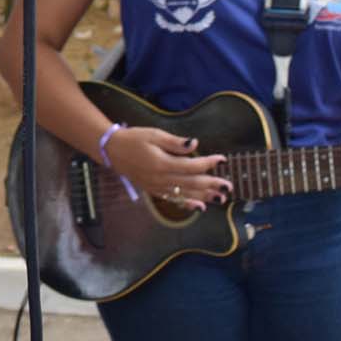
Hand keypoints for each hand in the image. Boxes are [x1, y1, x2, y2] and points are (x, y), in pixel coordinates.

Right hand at [103, 127, 230, 207]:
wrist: (112, 151)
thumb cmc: (134, 139)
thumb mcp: (154, 135)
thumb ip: (175, 142)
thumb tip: (194, 144)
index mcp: (162, 163)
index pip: (192, 166)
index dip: (209, 163)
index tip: (222, 160)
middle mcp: (161, 178)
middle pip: (192, 183)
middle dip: (212, 184)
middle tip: (228, 186)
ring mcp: (157, 187)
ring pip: (185, 193)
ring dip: (204, 196)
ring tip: (221, 198)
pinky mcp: (154, 190)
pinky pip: (174, 199)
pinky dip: (188, 203)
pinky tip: (200, 206)